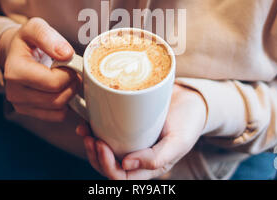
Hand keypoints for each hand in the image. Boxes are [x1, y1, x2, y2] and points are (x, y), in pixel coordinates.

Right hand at [0, 17, 78, 121]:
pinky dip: (66, 105)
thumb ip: (48, 36)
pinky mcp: (29, 112)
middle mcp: (14, 92)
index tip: (70, 62)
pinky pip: (57, 117)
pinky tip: (63, 89)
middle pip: (57, 99)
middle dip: (72, 84)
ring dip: (70, 94)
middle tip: (73, 71)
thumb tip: (66, 54)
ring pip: (58, 110)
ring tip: (68, 79)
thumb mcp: (35, 27)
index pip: (53, 83)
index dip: (69, 73)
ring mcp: (20, 105)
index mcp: (15, 71)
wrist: (17, 53)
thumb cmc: (28, 40)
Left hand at [77, 84, 207, 178]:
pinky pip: (106, 134)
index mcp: (149, 167)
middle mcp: (137, 158)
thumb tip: (125, 166)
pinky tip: (86, 123)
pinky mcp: (126, 127)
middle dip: (95, 156)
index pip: (121, 177)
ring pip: (104, 153)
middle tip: (91, 138)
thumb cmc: (188, 122)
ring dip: (91, 145)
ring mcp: (130, 143)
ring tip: (85, 131)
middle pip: (108, 167)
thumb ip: (157, 158)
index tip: (101, 144)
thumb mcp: (179, 142)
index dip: (106, 165)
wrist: (191, 99)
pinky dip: (92, 130)